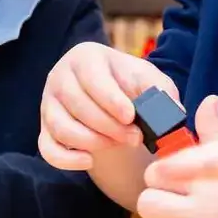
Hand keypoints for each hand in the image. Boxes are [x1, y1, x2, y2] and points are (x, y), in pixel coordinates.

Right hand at [39, 42, 177, 170]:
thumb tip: (172, 111)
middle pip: (77, 104)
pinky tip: (89, 161)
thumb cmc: (130, 85)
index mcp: (85, 57)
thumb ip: (162, 92)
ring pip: (61, 127)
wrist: (114, 100)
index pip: (92, 79)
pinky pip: (47, 149)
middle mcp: (60, 77)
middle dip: (108, 126)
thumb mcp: (150, 81)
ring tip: (118, 144)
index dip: (111, 99)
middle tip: (135, 138)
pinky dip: (66, 160)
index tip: (130, 116)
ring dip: (92, 141)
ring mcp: (49, 105)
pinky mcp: (44, 130)